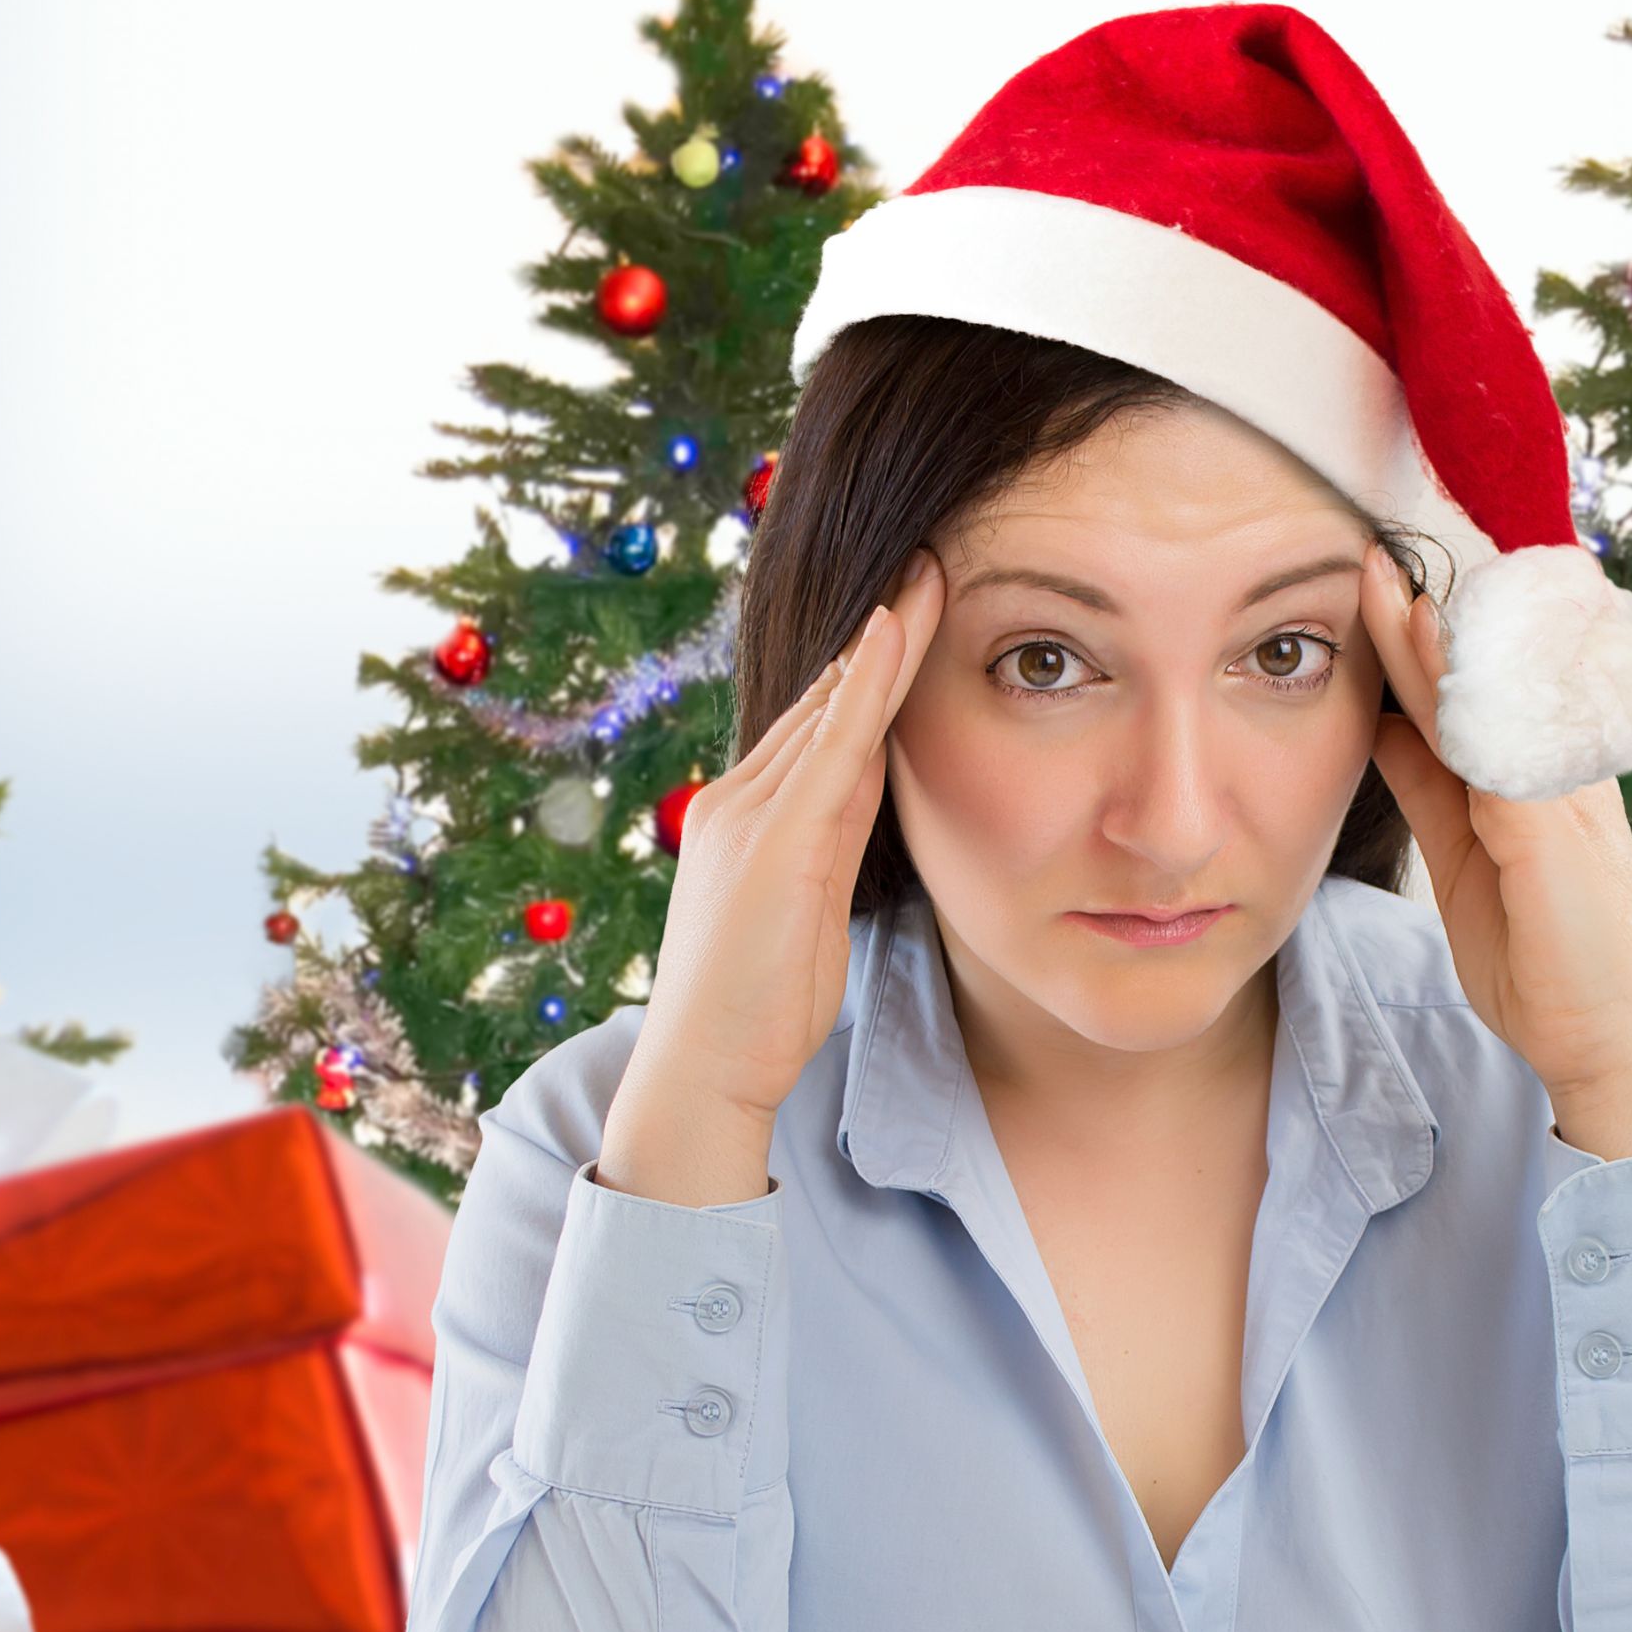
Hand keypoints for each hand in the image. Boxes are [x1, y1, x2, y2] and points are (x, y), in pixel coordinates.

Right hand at [623, 544, 946, 1133]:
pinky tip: (894, 632)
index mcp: (748, 817)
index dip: (865, 669)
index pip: (818, 728)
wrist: (702, 1069)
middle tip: (929, 562)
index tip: (907, 614)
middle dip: (879, 634)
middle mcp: (740, 800)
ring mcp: (750, 815)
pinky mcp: (772, 841)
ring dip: (882, 638)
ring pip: (830, 709)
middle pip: (825, 701)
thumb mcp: (807, 914)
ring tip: (928, 572)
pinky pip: (831, 745)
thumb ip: (830, 848)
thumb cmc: (757, 1008)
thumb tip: (869, 795)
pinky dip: (865, 684)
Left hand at [1359, 542, 1631, 1159]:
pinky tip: (1435, 667)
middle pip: (1485, 680)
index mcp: (1532, 776)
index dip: (1425, 639)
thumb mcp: (1465, 858)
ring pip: (1497, 703)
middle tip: (1372, 556)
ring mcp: (1562, 797)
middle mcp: (1557, 771)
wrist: (1603, 1045)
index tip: (1375, 585)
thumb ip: (1433, 789)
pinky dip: (1468, 705)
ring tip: (1391, 582)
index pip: (1473, 693)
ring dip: (1442, 640)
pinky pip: (1505, 752)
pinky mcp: (1555, 832)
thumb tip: (1385, 724)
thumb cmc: (1541, 958)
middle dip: (1426, 617)